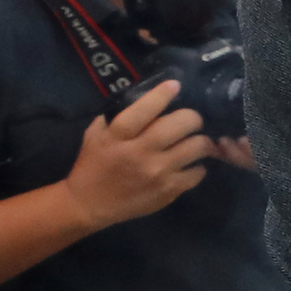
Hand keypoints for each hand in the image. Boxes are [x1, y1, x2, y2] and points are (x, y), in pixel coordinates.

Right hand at [65, 81, 210, 229]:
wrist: (89, 205)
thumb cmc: (92, 166)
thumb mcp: (95, 136)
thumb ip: (116, 118)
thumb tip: (144, 99)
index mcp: (117, 137)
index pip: (144, 110)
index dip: (162, 95)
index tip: (175, 85)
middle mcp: (139, 152)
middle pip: (181, 124)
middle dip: (192, 117)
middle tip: (191, 121)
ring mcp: (157, 172)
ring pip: (197, 147)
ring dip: (201, 142)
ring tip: (196, 142)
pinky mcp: (168, 190)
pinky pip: (198, 172)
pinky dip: (198, 166)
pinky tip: (190, 164)